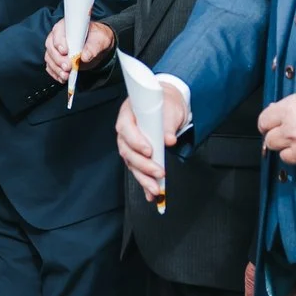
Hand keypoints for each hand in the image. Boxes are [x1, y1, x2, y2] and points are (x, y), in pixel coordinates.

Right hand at [44, 19, 115, 85]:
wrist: (97, 46)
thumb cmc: (97, 38)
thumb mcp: (100, 39)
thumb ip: (93, 47)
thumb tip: (85, 56)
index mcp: (67, 26)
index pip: (58, 31)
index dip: (59, 41)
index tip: (65, 51)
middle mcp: (58, 36)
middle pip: (51, 47)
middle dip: (58, 59)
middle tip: (68, 67)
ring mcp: (55, 49)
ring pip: (50, 58)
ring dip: (57, 69)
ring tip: (66, 75)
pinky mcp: (56, 60)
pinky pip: (51, 67)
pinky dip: (56, 74)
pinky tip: (63, 78)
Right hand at [117, 80, 190, 200]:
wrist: (168, 105)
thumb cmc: (165, 103)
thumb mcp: (169, 108)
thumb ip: (168, 124)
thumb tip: (169, 139)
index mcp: (128, 115)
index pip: (127, 129)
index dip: (136, 141)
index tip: (149, 151)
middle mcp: (126, 131)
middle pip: (128, 151)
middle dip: (143, 165)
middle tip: (158, 172)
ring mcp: (130, 144)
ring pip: (132, 163)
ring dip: (143, 178)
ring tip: (155, 189)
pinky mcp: (137, 155)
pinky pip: (138, 170)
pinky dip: (145, 182)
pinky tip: (151, 193)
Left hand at [257, 87, 295, 175]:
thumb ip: (294, 108)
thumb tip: (280, 113)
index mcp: (290, 110)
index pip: (264, 121)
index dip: (268, 125)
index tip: (272, 127)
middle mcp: (292, 131)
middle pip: (271, 141)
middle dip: (279, 139)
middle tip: (292, 137)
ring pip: (286, 157)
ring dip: (295, 152)